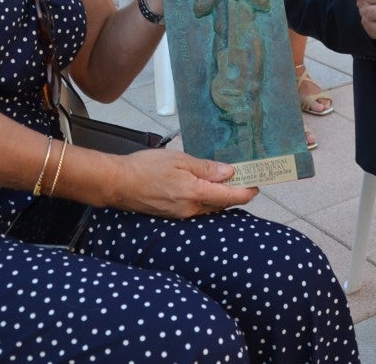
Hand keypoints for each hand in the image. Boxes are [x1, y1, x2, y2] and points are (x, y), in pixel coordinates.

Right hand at [113, 150, 256, 216]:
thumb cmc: (146, 167)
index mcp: (195, 194)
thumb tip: (230, 172)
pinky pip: (198, 209)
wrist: (118, 183)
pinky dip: (207, 199)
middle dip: (236, 193)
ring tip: (228, 181)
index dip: (247, 192)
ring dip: (221, 197)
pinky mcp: (174, 215)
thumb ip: (206, 168)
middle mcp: (191, 209)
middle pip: (222, 204)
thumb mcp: (180, 160)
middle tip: (246, 178)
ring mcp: (182, 214)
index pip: (230, 197)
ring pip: (210, 207)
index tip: (257, 184)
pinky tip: (206, 188)